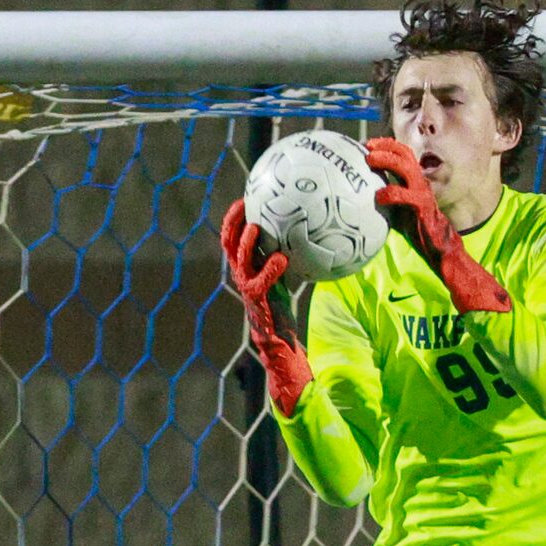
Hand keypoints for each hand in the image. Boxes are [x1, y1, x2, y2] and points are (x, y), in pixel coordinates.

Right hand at [220, 197, 315, 415]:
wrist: (281, 349)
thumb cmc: (287, 314)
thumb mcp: (286, 281)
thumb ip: (291, 257)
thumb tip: (315, 232)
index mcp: (248, 270)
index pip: (233, 239)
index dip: (234, 218)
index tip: (245, 196)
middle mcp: (244, 279)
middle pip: (230, 246)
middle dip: (233, 224)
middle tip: (245, 204)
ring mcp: (249, 293)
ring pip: (240, 262)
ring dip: (247, 243)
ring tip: (257, 227)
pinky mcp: (259, 306)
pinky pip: (260, 284)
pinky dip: (269, 270)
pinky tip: (282, 259)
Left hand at [363, 139, 512, 313]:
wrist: (442, 250)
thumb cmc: (421, 234)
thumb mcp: (400, 214)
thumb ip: (388, 203)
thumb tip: (362, 201)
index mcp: (415, 183)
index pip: (403, 156)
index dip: (386, 147)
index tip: (368, 145)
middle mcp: (420, 183)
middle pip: (405, 154)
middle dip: (386, 145)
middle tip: (366, 145)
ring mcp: (423, 193)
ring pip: (406, 167)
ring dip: (387, 160)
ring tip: (370, 160)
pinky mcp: (423, 207)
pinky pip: (406, 195)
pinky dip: (391, 192)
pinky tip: (378, 197)